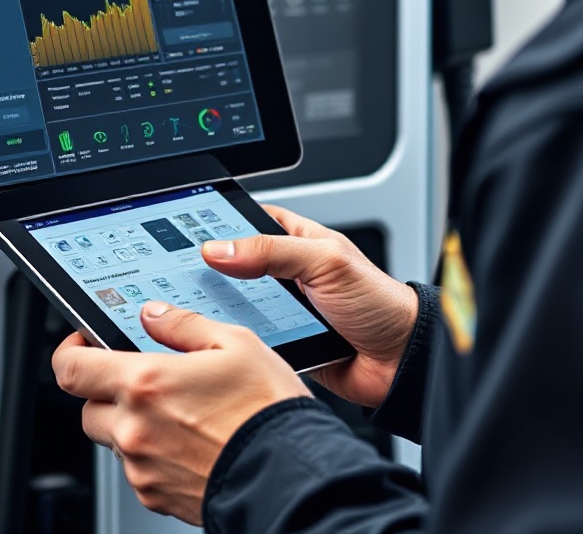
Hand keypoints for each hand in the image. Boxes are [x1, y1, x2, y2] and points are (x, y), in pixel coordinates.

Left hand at [53, 302, 310, 525]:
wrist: (290, 476)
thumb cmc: (267, 409)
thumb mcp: (235, 343)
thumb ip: (184, 325)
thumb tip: (154, 313)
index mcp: (146, 383)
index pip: (70, 369)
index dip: (70, 351)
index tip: (85, 342)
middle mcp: (134, 430)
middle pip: (88, 407)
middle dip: (109, 390)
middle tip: (147, 378)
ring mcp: (142, 469)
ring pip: (115, 439)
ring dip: (133, 422)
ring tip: (182, 411)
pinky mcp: (156, 497)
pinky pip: (137, 469)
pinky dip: (153, 453)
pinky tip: (191, 440)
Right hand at [201, 205, 419, 407]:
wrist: (401, 361)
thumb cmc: (380, 302)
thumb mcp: (325, 262)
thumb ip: (272, 252)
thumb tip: (220, 248)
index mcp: (299, 241)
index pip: (249, 221)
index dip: (220, 223)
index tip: (185, 230)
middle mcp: (289, 274)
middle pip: (236, 267)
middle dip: (212, 273)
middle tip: (181, 277)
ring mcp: (285, 310)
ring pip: (239, 307)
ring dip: (225, 312)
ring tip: (196, 310)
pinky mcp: (285, 343)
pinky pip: (252, 341)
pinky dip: (240, 343)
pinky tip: (225, 344)